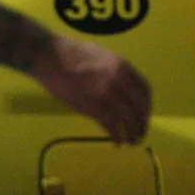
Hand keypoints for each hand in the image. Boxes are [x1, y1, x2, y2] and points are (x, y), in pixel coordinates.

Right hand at [32, 34, 151, 143]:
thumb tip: (121, 89)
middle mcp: (119, 80)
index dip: (146, 106)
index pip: (145, 90)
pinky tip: (116, 141)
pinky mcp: (93, 107)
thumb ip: (114, 71)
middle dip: (142, 124)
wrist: (48, 55)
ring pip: (128, 120)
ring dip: (132, 134)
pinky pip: (111, 126)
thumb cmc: (69, 53)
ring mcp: (107, 94)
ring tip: (130, 141)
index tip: (143, 115)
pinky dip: (116, 136)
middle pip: (140, 108)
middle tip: (139, 133)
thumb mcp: (100, 56)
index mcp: (122, 66)